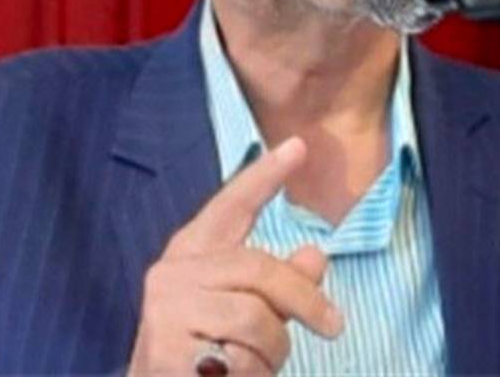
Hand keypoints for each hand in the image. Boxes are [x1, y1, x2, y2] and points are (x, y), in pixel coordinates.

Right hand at [127, 137, 343, 374]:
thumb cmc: (204, 352)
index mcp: (191, 253)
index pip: (231, 205)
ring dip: (273, 350)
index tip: (299, 145)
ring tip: (255, 364)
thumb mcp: (246, 310)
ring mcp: (165, 311)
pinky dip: (253, 375)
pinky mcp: (166, 351)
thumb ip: (279, 283)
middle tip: (334, 326)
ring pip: (256, 318)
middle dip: (304, 301)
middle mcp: (171, 274)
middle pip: (259, 268)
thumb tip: (315, 255)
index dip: (264, 175)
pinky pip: (239, 358)